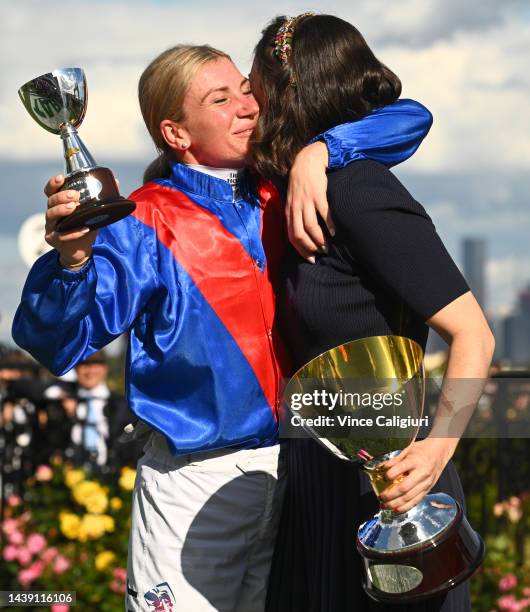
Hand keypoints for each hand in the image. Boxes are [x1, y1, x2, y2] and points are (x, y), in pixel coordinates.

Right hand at [44, 174, 97, 265]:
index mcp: (59, 204)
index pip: (51, 191)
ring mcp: (51, 227)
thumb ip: (102, 198)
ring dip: (62, 210)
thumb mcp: (94, 212)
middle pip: (50, 201)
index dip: (53, 184)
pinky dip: (73, 232)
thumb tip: (116, 181)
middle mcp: (52, 214)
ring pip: (51, 216)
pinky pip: (61, 235)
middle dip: (61, 196)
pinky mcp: (54, 240)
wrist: (82, 250)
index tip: (62, 178)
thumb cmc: (85, 227)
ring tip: (73, 207)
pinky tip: (84, 229)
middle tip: (75, 195)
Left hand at [286, 141, 334, 262]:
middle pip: (299, 234)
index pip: (292, 236)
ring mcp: (306, 201)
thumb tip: (302, 233)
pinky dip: (329, 224)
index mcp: (289, 211)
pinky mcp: (317, 194)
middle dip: (310, 247)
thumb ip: (295, 214)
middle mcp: (295, 208)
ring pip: (310, 226)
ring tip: (327, 245)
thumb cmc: (301, 183)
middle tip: (320, 253)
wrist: (307, 161)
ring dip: (319, 239)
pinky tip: (334, 231)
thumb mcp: (293, 199)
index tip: (311, 258)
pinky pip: (323, 213)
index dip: (301, 250)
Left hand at [377, 437, 458, 512]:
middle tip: (380, 497)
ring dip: (396, 504)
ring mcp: (426, 483)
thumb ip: (394, 460)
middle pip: (404, 488)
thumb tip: (380, 468)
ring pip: (410, 497)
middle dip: (390, 495)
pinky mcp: (428, 489)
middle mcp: (421, 473)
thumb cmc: (422, 450)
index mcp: (415, 461)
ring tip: (385, 506)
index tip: (382, 478)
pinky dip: (406, 507)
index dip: (389, 474)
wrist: (440, 452)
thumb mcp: (407, 449)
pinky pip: (416, 501)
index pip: (400, 468)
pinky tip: (396, 509)